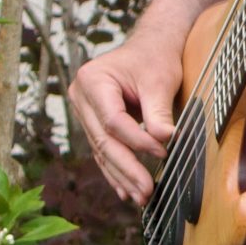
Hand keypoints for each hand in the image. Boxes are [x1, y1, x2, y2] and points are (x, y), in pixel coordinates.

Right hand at [67, 33, 182, 203]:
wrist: (150, 48)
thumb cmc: (154, 59)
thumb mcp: (159, 80)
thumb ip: (158, 111)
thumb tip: (165, 140)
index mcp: (92, 80)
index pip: (113, 121)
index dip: (138, 140)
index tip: (164, 151)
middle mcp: (80, 97)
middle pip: (103, 140)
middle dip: (127, 168)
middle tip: (147, 191)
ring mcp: (83, 112)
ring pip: (102, 151)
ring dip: (122, 176)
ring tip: (140, 197)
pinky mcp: (93, 124)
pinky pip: (103, 152)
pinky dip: (116, 171)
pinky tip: (126, 190)